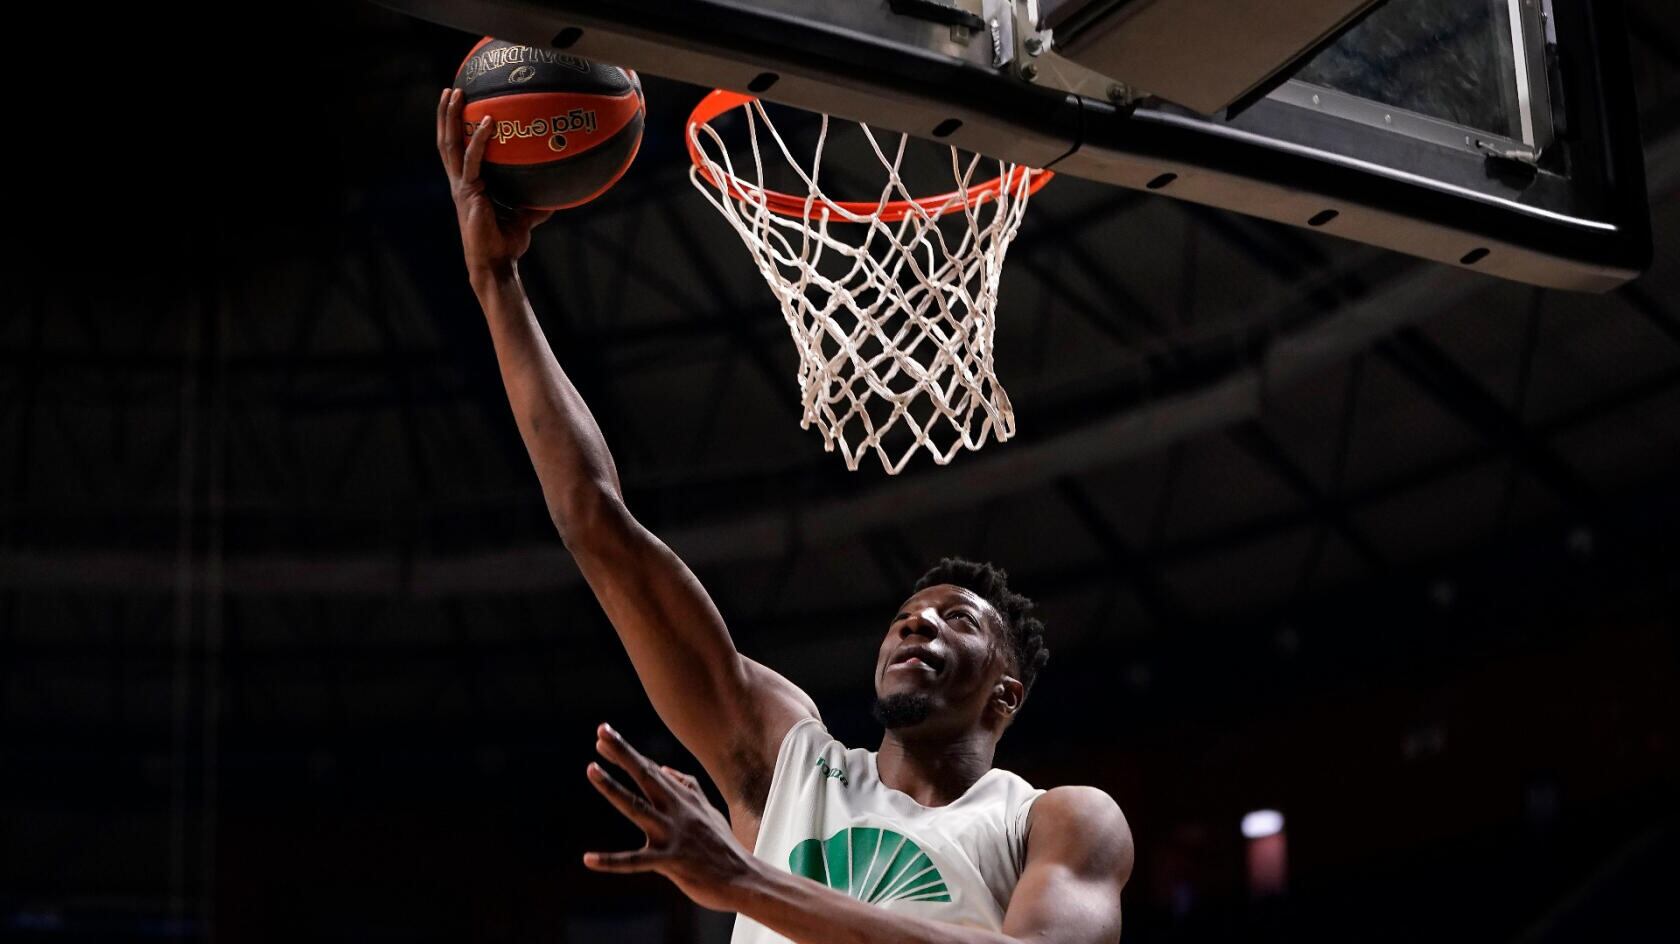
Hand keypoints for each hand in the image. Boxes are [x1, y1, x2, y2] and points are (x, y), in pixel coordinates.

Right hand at [435, 87, 552, 281]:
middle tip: (452, 88)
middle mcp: (460, 182)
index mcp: (468, 185)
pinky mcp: (468, 192)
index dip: (455, 129)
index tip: (460, 106)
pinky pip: (473, 160)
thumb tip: (556, 194)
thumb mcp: (525, 218)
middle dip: (446, 114)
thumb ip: (535, 204)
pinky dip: (479, 140)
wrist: (496, 263)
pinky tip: (490, 122)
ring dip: (451, 117)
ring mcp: (461, 186)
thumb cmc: (507, 244)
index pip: (457, 151)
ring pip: (450, 144)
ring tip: (455, 93)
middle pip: (447, 141)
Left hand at [583, 722, 762, 911]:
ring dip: (612, 788)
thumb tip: (665, 769)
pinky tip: (588, 859)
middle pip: (645, 776)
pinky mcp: (671, 861)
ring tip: (591, 769)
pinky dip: (611, 861)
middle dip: (623, 754)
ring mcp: (673, 835)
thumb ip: (689, 789)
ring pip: (636, 808)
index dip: (627, 754)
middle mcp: (677, 811)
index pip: (650, 770)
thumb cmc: (723, 847)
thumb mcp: (708, 811)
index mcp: (684, 800)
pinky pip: (635, 861)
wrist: (744, 879)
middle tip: (602, 732)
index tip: (605, 735)